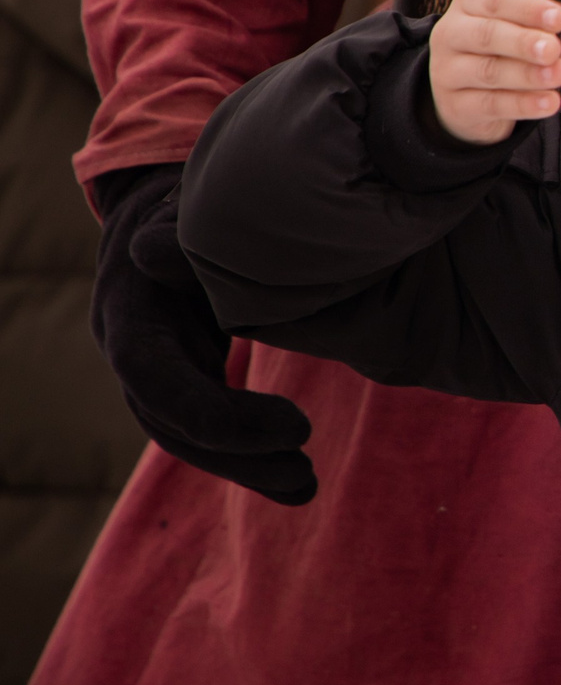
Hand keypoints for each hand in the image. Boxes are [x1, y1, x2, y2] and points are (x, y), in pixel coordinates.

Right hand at [89, 163, 317, 504]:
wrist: (173, 204)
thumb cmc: (196, 199)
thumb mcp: (199, 207)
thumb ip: (194, 233)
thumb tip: (178, 242)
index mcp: (130, 303)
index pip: (155, 379)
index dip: (218, 413)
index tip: (297, 426)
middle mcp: (128, 343)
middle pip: (170, 421)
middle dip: (238, 454)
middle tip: (307, 471)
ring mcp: (150, 365)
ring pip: (185, 435)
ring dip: (246, 467)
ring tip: (307, 486)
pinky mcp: (178, 375)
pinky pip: (205, 428)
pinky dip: (248, 455)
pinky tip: (297, 481)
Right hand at [429, 0, 560, 144]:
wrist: (464, 91)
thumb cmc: (499, 47)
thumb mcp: (512, 26)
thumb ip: (533, 24)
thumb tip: (556, 22)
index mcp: (467, 5)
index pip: (495, 1)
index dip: (528, 9)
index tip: (559, 19)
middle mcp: (451, 35)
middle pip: (486, 35)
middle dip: (523, 42)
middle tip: (553, 50)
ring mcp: (448, 72)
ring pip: (489, 71)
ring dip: (527, 74)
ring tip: (557, 75)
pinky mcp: (455, 106)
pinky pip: (491, 104)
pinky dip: (523, 104)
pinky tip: (548, 103)